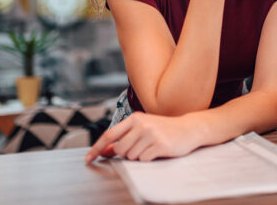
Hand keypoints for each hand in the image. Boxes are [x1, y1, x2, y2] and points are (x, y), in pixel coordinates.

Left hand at [84, 112, 202, 162]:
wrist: (188, 129)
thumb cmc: (163, 130)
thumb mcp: (142, 128)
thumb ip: (123, 137)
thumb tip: (104, 150)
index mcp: (134, 118)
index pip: (109, 135)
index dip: (96, 148)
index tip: (88, 159)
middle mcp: (141, 124)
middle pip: (120, 149)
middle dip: (126, 154)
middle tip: (140, 147)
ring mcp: (151, 134)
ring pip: (131, 156)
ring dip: (139, 156)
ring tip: (150, 147)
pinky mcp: (160, 145)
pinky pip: (144, 159)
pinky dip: (148, 159)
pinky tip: (157, 151)